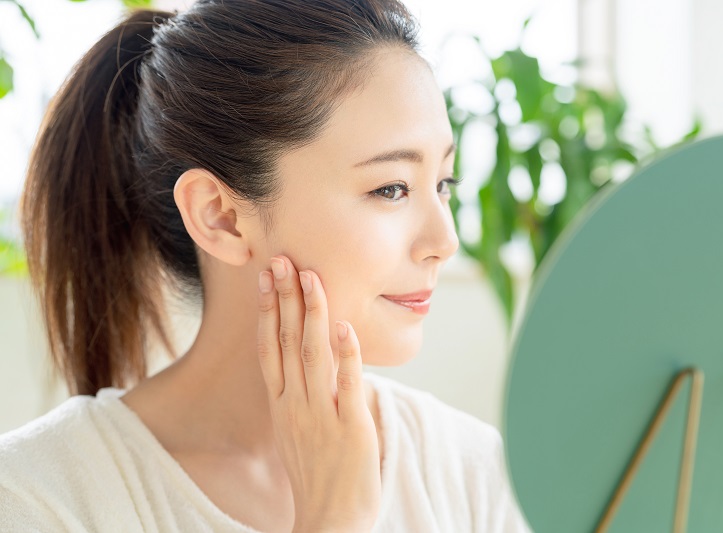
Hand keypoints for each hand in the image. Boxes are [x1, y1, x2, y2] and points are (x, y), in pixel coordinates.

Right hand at [256, 255, 380, 532]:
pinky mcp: (351, 428)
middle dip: (285, 299)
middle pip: (286, 342)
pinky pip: (347, 385)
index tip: (266, 278)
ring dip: (313, 314)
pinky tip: (345, 327)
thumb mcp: (296, 432)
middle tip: (281, 260)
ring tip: (312, 278)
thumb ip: (299, 397)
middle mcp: (296, 405)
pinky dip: (346, 356)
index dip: (269, 311)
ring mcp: (322, 415)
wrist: (329, 521)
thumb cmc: (316, 475)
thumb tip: (306, 364)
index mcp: (282, 405)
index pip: (270, 348)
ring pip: (313, 355)